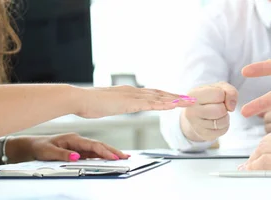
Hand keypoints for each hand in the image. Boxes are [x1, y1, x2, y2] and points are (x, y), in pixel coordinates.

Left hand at [7, 133, 127, 162]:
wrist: (33, 146)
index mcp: (73, 139)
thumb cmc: (40, 147)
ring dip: (110, 153)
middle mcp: (78, 140)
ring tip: (122, 157)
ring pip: (98, 149)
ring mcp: (79, 145)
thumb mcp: (48, 152)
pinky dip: (103, 155)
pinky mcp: (78, 150)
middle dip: (113, 151)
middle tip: (125, 157)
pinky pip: (93, 153)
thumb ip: (63, 154)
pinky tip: (110, 158)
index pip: (92, 145)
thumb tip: (76, 157)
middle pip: (99, 145)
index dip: (104, 152)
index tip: (114, 157)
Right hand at [76, 85, 194, 117]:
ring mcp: (132, 96)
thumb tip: (119, 106)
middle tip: (191, 99)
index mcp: (128, 92)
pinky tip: (173, 106)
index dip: (167, 96)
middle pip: (160, 93)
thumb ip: (116, 105)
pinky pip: (150, 104)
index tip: (179, 98)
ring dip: (175, 100)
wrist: (79, 99)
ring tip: (188, 102)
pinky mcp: (129, 103)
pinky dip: (163, 104)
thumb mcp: (108, 105)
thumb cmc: (89, 104)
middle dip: (177, 97)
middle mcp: (133, 92)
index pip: (152, 94)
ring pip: (159, 97)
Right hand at [181, 82, 237, 141]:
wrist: (197, 114)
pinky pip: (223, 130)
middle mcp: (191, 110)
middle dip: (224, 107)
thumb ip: (229, 91)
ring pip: (222, 121)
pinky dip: (224, 125)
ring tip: (217, 114)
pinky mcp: (203, 134)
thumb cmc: (209, 98)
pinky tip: (216, 122)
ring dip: (225, 117)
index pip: (218, 94)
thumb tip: (231, 106)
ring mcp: (196, 124)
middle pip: (220, 110)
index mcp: (193, 95)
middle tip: (218, 106)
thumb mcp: (219, 88)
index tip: (218, 97)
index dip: (223, 95)